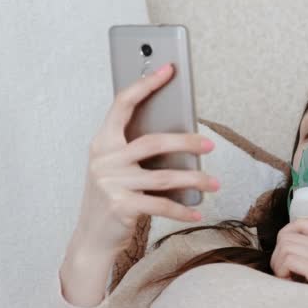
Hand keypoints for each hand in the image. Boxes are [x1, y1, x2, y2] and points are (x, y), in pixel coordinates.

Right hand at [69, 63, 219, 258]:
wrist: (92, 238)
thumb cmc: (113, 196)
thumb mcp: (118, 168)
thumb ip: (138, 150)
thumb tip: (183, 137)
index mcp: (103, 142)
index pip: (123, 104)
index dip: (146, 84)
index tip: (168, 68)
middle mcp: (104, 159)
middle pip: (153, 141)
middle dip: (187, 142)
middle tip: (210, 144)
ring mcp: (111, 183)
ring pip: (164, 176)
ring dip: (194, 179)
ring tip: (215, 183)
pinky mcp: (121, 206)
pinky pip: (162, 204)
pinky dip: (183, 209)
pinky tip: (197, 211)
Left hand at [270, 218, 307, 305]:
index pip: (305, 223)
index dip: (290, 235)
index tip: (292, 257)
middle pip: (287, 233)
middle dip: (278, 253)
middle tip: (285, 273)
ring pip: (283, 244)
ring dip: (278, 262)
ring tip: (288, 279)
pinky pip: (288, 260)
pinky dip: (283, 271)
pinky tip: (293, 283)